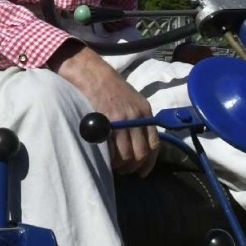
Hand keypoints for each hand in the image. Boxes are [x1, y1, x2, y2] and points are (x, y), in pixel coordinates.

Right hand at [50, 44, 159, 175]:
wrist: (91, 72)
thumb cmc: (108, 86)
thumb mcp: (130, 100)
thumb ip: (136, 120)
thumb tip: (136, 143)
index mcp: (145, 112)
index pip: (154, 144)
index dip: (149, 162)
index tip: (142, 172)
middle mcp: (137, 117)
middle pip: (141, 153)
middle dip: (132, 166)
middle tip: (123, 170)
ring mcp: (121, 120)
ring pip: (126, 155)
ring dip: (119, 165)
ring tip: (112, 165)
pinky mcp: (106, 122)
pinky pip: (111, 150)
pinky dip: (108, 158)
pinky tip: (104, 157)